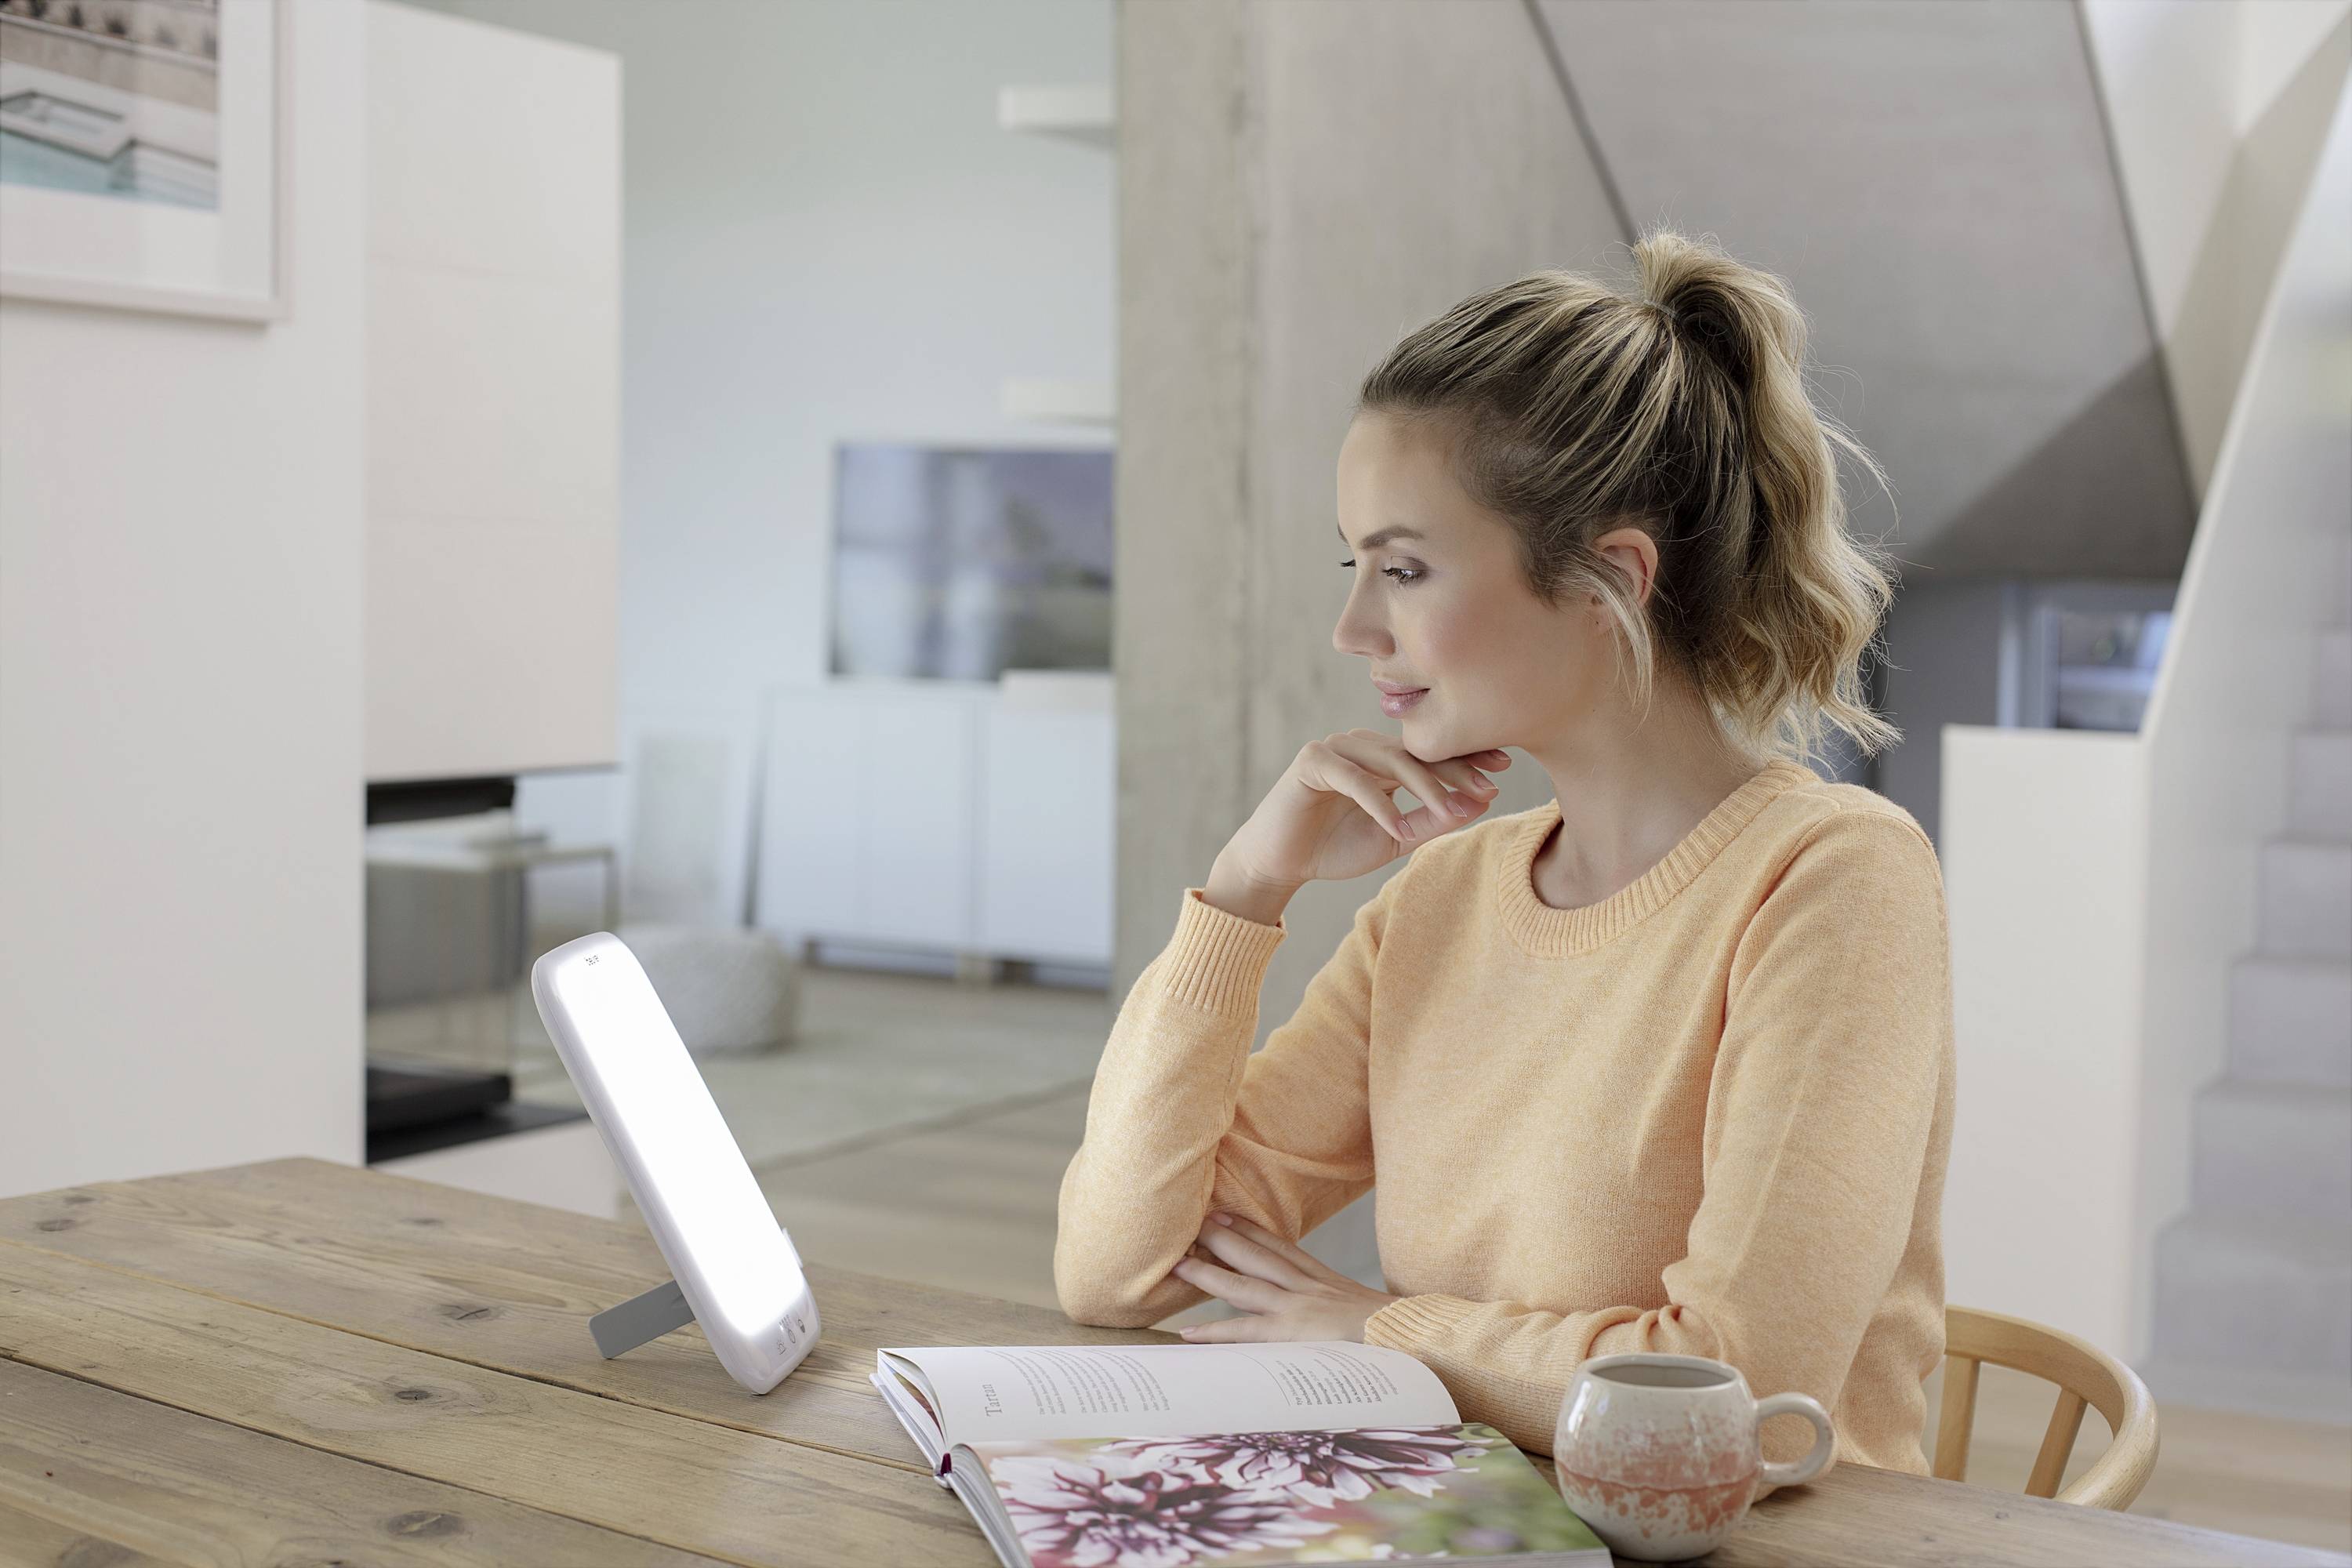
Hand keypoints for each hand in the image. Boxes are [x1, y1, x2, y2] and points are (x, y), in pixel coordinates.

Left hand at [1166, 1212, 1400, 1342]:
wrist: (1413, 1339)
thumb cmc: (1397, 1333)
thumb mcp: (1368, 1311)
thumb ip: (1346, 1309)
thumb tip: (1336, 1320)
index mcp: (1326, 1280)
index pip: (1283, 1248)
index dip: (1252, 1229)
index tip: (1227, 1213)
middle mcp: (1308, 1287)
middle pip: (1258, 1255)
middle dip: (1223, 1237)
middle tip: (1192, 1222)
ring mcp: (1297, 1308)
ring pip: (1243, 1285)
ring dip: (1208, 1274)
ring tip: (1178, 1265)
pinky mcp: (1291, 1334)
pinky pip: (1244, 1331)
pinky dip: (1214, 1331)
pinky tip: (1187, 1333)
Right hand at [1214, 731, 1512, 898]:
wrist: (1280, 864)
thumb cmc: (1334, 849)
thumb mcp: (1395, 838)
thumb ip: (1431, 821)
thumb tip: (1479, 804)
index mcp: (1382, 759)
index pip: (1429, 753)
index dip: (1465, 760)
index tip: (1502, 771)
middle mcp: (1361, 746)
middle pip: (1416, 752)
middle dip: (1454, 770)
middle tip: (1486, 787)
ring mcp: (1336, 748)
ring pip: (1390, 761)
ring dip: (1423, 788)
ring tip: (1450, 813)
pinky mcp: (1311, 761)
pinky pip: (1354, 778)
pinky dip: (1378, 804)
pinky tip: (1397, 827)